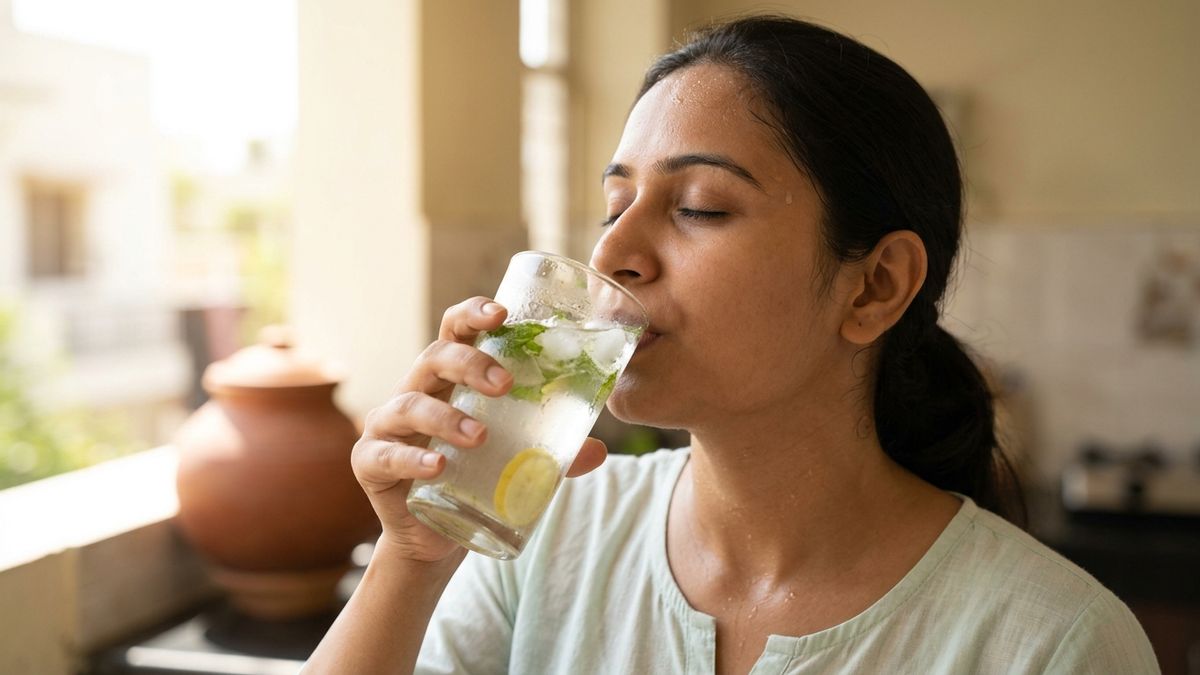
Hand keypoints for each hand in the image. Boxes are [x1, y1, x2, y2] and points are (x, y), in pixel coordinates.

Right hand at [351, 296, 608, 563]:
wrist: (435, 537)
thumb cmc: (475, 479)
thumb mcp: (517, 460)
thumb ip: (554, 452)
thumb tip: (599, 450)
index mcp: (451, 380)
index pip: (456, 331)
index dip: (473, 314)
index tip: (501, 313)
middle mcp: (416, 392)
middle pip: (434, 358)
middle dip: (470, 364)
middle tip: (504, 385)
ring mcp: (388, 426)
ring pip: (410, 405)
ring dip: (446, 417)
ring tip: (479, 437)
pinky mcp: (371, 463)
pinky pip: (386, 455)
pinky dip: (412, 459)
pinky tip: (437, 466)